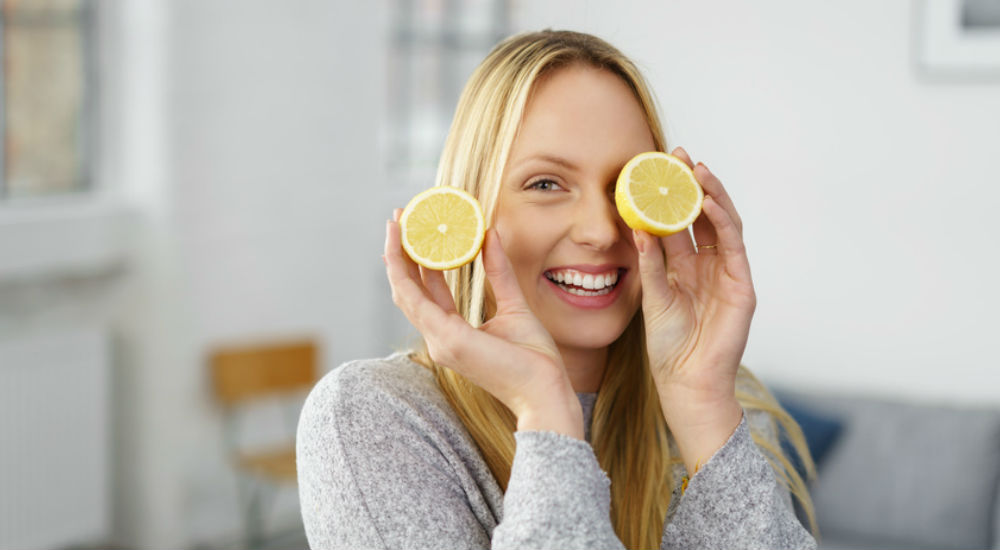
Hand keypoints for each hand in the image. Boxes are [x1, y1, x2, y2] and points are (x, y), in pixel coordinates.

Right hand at [384, 209, 583, 437]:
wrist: (544, 391)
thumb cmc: (534, 360)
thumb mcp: (515, 305)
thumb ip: (499, 272)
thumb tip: (490, 235)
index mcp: (452, 333)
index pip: (425, 293)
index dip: (416, 262)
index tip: (414, 232)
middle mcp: (439, 338)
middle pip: (408, 290)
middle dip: (399, 253)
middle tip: (398, 219)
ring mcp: (439, 341)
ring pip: (404, 292)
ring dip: (396, 256)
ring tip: (396, 223)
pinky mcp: (447, 340)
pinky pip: (417, 300)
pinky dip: (407, 271)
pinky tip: (408, 246)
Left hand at [632, 147, 754, 471]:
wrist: (686, 381)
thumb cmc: (668, 345)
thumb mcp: (652, 297)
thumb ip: (649, 263)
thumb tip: (637, 227)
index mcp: (684, 267)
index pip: (679, 222)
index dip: (671, 195)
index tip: (656, 166)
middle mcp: (708, 265)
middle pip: (703, 215)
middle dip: (693, 184)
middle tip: (679, 155)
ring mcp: (727, 273)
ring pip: (722, 223)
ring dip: (711, 194)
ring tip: (696, 168)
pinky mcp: (742, 285)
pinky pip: (733, 245)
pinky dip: (722, 221)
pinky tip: (710, 201)